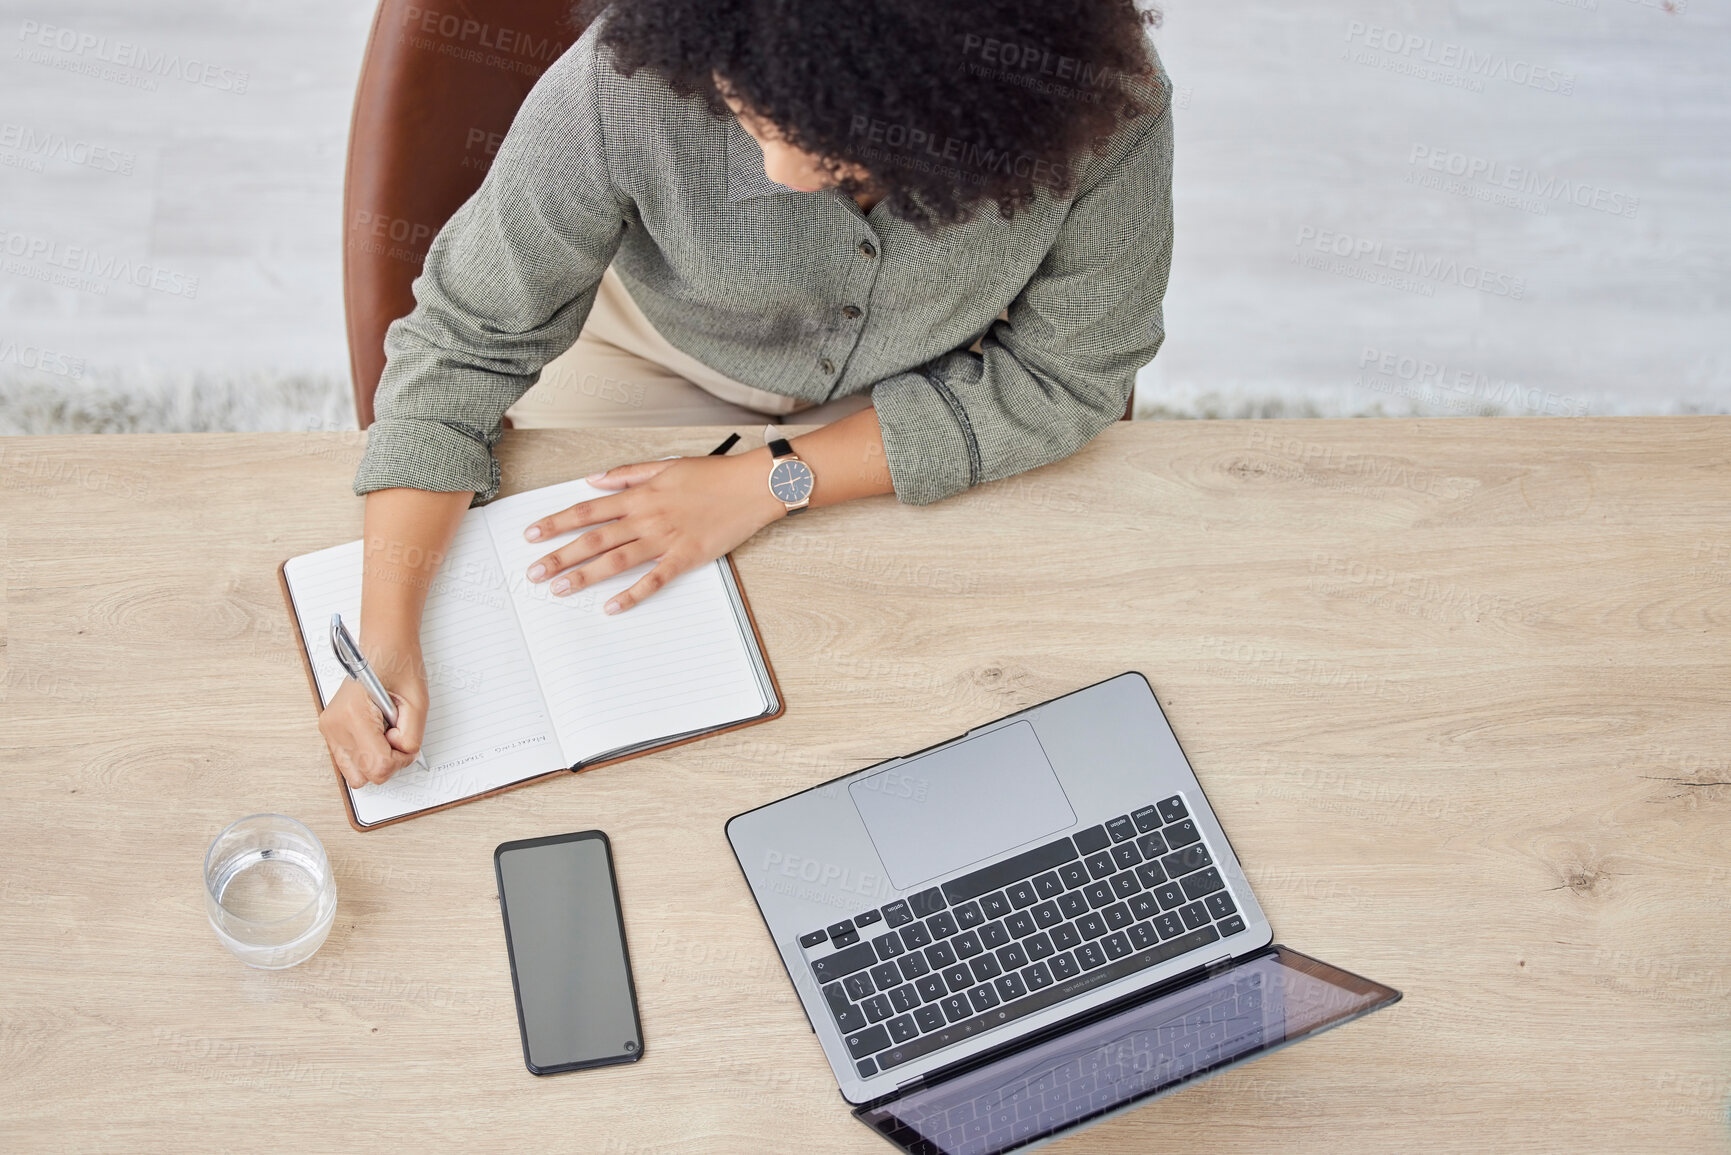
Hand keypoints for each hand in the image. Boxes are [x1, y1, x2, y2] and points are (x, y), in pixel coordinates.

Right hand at [316, 643, 428, 788]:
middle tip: (398, 736)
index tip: (407, 740)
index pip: (379, 766)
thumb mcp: (418, 702)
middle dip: (389, 762)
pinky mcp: (330, 730)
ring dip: (377, 760)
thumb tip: (403, 756)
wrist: (382, 646)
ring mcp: (329, 729)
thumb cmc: (399, 664)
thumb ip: (413, 736)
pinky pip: (350, 762)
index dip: (401, 759)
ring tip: (387, 734)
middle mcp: (335, 724)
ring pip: (356, 774)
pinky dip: (367, 755)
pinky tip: (376, 734)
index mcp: (354, 714)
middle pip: (366, 775)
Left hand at [523, 450, 783, 612]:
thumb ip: (626, 475)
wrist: (752, 487)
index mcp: (639, 495)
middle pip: (593, 539)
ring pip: (615, 560)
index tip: (531, 534)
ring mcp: (665, 539)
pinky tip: (611, 607)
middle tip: (533, 572)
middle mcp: (646, 518)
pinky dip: (631, 595)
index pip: (586, 510)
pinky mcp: (686, 557)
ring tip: (559, 588)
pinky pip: (653, 580)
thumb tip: (594, 481)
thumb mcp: (665, 465)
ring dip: (584, 576)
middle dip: (559, 555)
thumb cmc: (712, 475)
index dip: (556, 523)